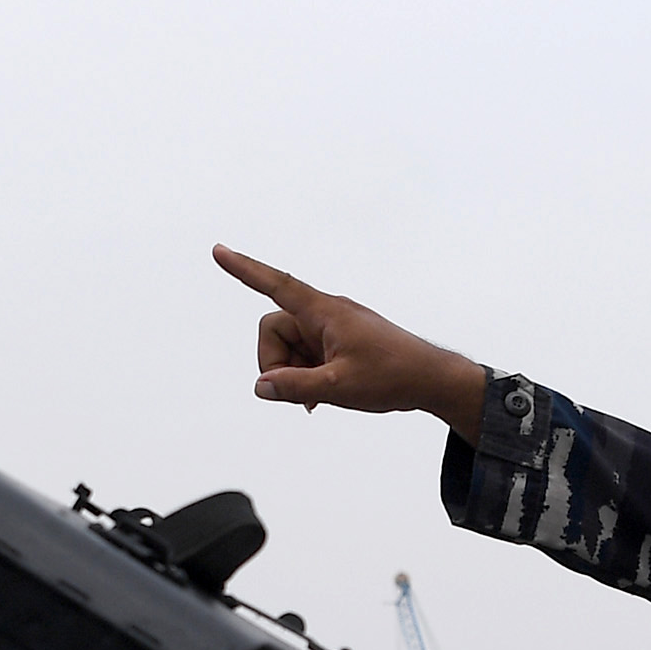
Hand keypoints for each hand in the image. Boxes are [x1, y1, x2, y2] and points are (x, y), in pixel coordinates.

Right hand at [213, 246, 485, 425]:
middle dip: (276, 363)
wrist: (431, 380)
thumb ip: (295, 387)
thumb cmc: (392, 376)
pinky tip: (321, 397)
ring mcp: (331, 329)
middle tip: (300, 393)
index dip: (244, 270)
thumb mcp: (339, 387)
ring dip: (294, 374)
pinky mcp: (337, 343)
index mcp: (324, 312)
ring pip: (289, 347)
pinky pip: (305, 355)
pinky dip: (306, 376)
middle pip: (274, 330)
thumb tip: (261, 387)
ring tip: (321, 395)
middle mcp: (324, 314)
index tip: (219, 252)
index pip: (276, 284)